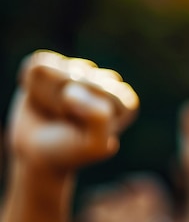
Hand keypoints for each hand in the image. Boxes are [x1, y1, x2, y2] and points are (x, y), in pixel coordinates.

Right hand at [7, 50, 138, 176]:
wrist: (38, 156)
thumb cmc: (69, 150)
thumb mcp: (93, 146)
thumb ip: (99, 119)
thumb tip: (74, 90)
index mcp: (125, 100)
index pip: (96, 90)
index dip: (80, 113)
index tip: (81, 131)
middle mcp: (108, 81)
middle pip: (71, 77)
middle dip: (60, 104)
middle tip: (65, 122)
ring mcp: (82, 70)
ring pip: (49, 70)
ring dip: (45, 96)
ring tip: (55, 112)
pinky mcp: (56, 65)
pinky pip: (35, 65)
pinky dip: (31, 85)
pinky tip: (41, 98)